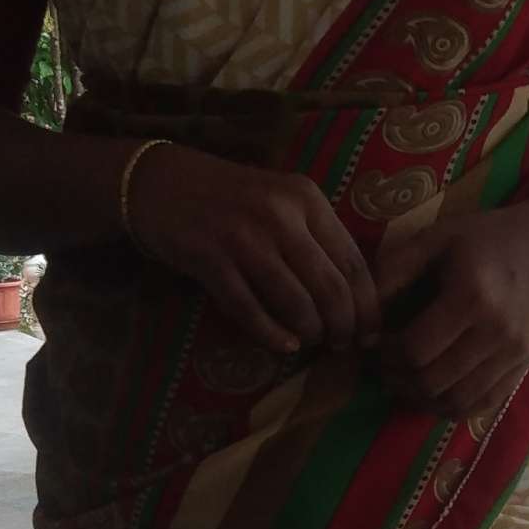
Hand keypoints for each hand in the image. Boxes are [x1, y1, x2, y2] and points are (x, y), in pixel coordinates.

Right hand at [124, 143, 381, 356]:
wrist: (158, 183)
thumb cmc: (228, 199)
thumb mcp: (280, 202)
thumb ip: (314, 237)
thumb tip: (353, 295)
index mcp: (306, 198)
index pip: (353, 261)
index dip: (368, 305)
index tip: (371, 333)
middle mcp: (280, 214)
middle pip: (330, 286)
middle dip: (344, 325)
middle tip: (344, 346)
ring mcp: (244, 236)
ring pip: (295, 301)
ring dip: (310, 331)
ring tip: (313, 342)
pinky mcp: (210, 259)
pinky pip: (250, 309)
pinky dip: (271, 334)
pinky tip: (284, 346)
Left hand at [375, 201, 528, 415]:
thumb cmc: (487, 237)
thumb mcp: (437, 238)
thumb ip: (395, 269)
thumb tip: (364, 314)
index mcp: (470, 296)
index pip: (415, 349)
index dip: (386, 355)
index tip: (376, 344)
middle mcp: (496, 332)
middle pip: (432, 381)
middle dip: (398, 380)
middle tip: (385, 366)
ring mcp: (515, 354)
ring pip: (457, 401)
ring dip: (422, 399)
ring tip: (406, 382)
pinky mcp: (525, 366)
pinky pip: (483, 405)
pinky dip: (453, 407)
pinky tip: (437, 392)